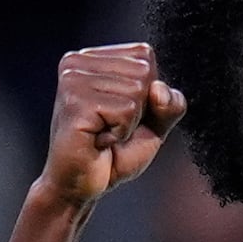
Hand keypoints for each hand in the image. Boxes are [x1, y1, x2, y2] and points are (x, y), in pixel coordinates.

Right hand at [39, 44, 185, 210]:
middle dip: (138, 110)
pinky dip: (120, 133)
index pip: (144, 55)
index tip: (119, 113)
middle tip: (110, 127)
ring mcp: (72, 81)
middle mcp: (76, 62)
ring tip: (103, 133)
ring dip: (128, 123)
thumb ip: (170, 103)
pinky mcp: (74, 104)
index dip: (146, 92)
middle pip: (143, 72)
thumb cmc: (114, 153)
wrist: (82, 186)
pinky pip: (125, 111)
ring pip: (136, 92)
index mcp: (91, 58)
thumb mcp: (154, 124)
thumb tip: (159, 89)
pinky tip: (98, 140)